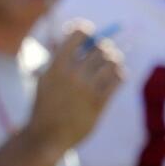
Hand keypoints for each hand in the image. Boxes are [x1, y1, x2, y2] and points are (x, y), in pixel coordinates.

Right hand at [26, 23, 123, 156]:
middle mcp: (73, 74)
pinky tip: (116, 77)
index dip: (86, 31)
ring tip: (111, 64)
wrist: (48, 135)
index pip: (79, 34)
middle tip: (104, 52)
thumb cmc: (45, 104)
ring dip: (114, 60)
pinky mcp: (99, 102)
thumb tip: (71, 37)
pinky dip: (120, 75)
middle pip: (100, 47)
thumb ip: (57, 58)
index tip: (88, 35)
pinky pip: (118, 80)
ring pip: (112, 62)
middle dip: (104, 48)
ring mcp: (87, 88)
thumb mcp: (45, 78)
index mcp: (57, 65)